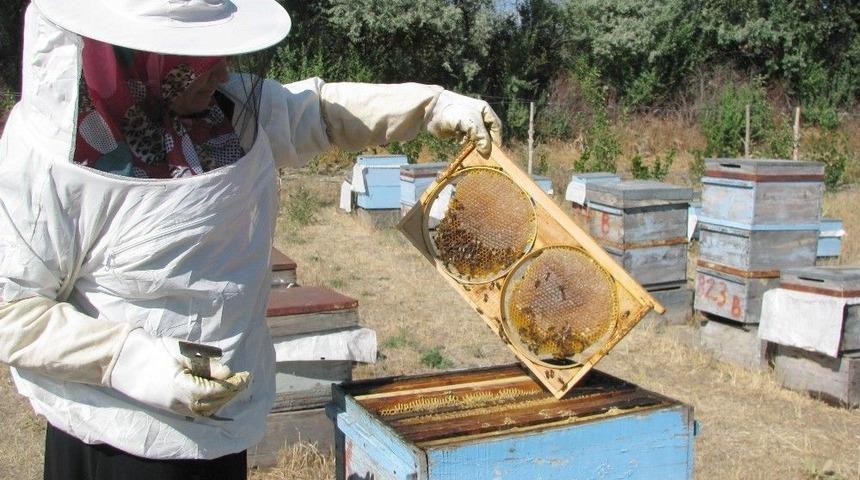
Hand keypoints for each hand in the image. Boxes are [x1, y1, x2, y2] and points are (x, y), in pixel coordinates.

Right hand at [110, 330, 249, 417]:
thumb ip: (206, 366)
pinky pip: (196, 411)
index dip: (234, 385)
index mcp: (183, 388)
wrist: (126, 361)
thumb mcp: (184, 354)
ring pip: (206, 410)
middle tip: (243, 380)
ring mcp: (174, 408)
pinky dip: (210, 404)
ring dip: (222, 399)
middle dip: (231, 392)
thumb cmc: (155, 352)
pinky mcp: (171, 408)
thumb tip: (228, 373)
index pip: (217, 391)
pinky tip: (217, 395)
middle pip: (214, 403)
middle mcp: (180, 403)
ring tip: (233, 386)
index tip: (246, 376)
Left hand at [426, 90, 502, 155]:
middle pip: (486, 134)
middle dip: (485, 144)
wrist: (434, 110)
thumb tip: (487, 152)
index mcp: (485, 111)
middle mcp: (478, 118)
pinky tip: (460, 142)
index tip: (496, 151)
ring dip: (475, 145)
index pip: (496, 126)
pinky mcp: (458, 132)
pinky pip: (466, 141)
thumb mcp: (473, 123)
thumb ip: (482, 137)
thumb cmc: (457, 112)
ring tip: (472, 148)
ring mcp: (468, 125)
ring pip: (476, 139)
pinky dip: (465, 144)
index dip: (497, 138)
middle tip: (485, 154)